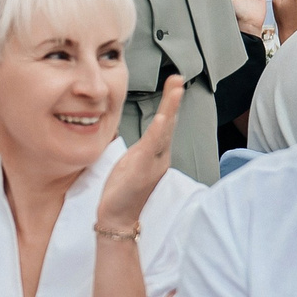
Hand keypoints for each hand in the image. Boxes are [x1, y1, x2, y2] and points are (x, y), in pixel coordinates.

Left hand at [96, 74, 179, 234]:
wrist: (118, 218)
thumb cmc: (122, 190)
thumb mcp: (131, 161)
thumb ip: (140, 146)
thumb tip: (138, 131)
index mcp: (156, 153)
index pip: (165, 122)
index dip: (170, 102)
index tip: (174, 81)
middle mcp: (159, 156)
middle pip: (169, 123)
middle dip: (173, 100)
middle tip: (178, 78)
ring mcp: (153, 164)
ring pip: (163, 132)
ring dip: (169, 110)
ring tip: (176, 90)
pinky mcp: (143, 171)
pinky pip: (151, 149)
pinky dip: (157, 133)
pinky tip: (161, 119)